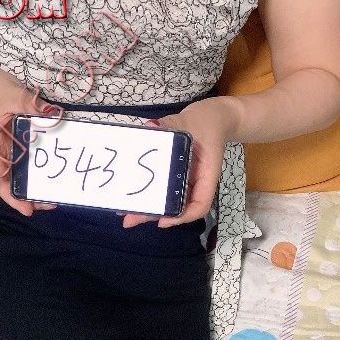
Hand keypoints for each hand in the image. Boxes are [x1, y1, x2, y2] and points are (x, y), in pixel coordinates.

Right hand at [0, 70, 60, 215]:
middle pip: (8, 183)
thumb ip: (32, 104)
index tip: (28, 210)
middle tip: (50, 204)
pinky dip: (35, 175)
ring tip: (52, 199)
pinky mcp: (15, 148)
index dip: (10, 196)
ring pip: (16, 178)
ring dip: (32, 189)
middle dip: (26, 197)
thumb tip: (53, 115)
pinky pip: (24, 166)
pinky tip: (50, 180)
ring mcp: (6, 152)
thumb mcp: (13, 94)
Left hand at [118, 96, 241, 228]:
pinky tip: (131, 197)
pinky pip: (164, 189)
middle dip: (154, 215)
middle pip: (178, 207)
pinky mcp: (175, 175)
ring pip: (169, 201)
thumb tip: (151, 127)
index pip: (200, 204)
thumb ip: (171, 124)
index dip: (182, 216)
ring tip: (125, 213)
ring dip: (148, 208)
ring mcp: (185, 180)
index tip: (162, 221)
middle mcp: (195, 182)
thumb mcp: (191, 120)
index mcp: (206, 174)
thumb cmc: (208, 121)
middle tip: (130, 220)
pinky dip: (149, 194)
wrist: (214, 117)